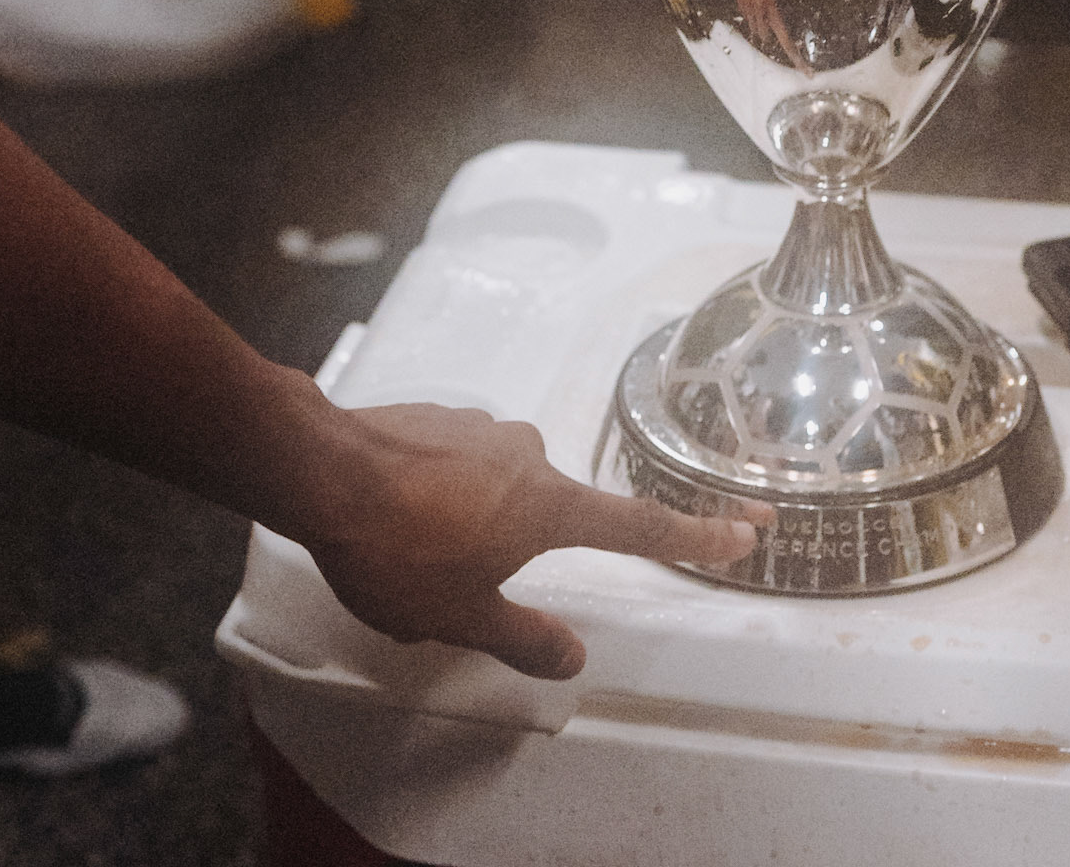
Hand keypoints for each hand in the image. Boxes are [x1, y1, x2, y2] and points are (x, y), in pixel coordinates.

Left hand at [300, 403, 771, 678]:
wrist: (321, 469)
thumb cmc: (399, 550)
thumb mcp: (460, 617)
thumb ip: (523, 637)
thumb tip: (574, 653)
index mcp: (548, 506)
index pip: (638, 525)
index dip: (696, 534)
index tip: (748, 528)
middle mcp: (529, 454)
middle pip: (545, 511)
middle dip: (510, 546)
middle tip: (448, 576)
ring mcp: (484, 427)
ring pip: (494, 486)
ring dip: (467, 519)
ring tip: (405, 551)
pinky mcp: (441, 417)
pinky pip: (454, 464)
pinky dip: (437, 493)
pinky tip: (392, 515)